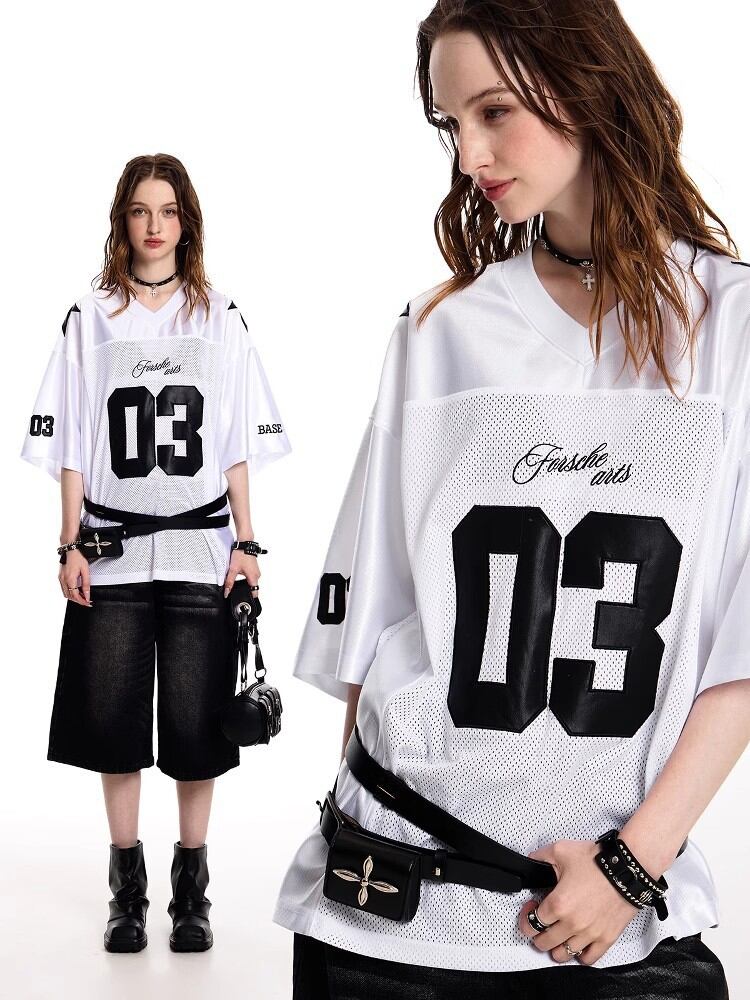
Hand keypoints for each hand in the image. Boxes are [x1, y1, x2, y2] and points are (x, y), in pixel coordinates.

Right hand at [58, 549, 92, 606]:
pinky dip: (70, 593)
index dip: (82, 601)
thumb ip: (86, 584)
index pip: (75, 595)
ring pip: (66, 594)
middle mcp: (63, 580)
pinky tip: (76, 592)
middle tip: (87, 602)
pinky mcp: (60, 577)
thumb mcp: (85, 571)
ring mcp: (60, 579)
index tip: (88, 603)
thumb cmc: (78, 558)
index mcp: (70, 579)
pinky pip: (64, 589)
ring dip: (74, 598)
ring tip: (83, 597)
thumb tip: (87, 594)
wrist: (70, 551)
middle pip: (70, 596)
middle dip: (79, 601)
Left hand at [223, 550, 259, 597]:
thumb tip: (227, 592)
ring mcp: (256, 571)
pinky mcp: (254, 568)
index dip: (248, 597)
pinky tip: (240, 572)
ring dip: (245, 582)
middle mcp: (257, 575)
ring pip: (251, 582)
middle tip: (237, 587)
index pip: (254, 593)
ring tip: (238, 577)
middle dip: (244, 589)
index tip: (242, 598)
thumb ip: (229, 582)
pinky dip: (246, 577)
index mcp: (254, 577)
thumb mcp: (233, 569)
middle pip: (252, 588)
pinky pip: (251, 576)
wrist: (245, 543)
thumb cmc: (241, 554)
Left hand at [518, 839, 641, 965]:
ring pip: (564, 954)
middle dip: (538, 935)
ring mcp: (589, 934)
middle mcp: (572, 924)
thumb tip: (531, 861)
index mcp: (558, 904)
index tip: (531, 909)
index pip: (531, 924)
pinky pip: (589, 959)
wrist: (626, 868)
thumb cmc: (597, 860)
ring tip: (556, 937)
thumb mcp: (561, 850)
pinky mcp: (606, 939)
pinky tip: (577, 945)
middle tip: (541, 925)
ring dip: (556, 948)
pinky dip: (580, 955)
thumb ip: (540, 857)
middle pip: (544, 943)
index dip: (526, 917)